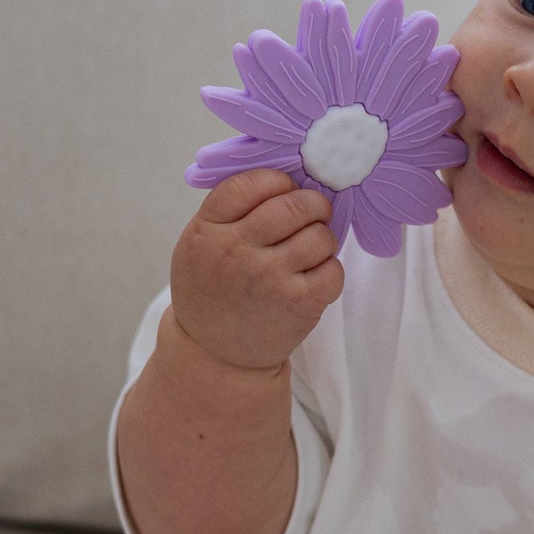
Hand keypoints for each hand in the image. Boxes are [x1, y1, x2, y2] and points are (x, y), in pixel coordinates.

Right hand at [169, 167, 344, 372]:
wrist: (214, 354)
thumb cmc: (212, 290)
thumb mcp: (200, 243)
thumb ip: (231, 211)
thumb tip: (286, 179)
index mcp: (208, 230)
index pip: (251, 183)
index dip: (277, 182)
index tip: (284, 191)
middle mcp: (237, 251)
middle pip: (293, 204)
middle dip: (312, 204)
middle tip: (312, 214)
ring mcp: (269, 278)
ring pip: (319, 235)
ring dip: (322, 239)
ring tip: (310, 250)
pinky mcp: (298, 304)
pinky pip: (333, 269)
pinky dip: (330, 270)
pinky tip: (314, 276)